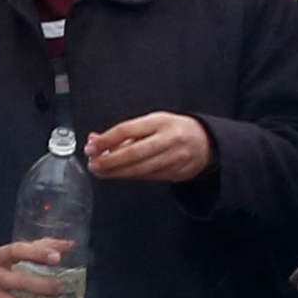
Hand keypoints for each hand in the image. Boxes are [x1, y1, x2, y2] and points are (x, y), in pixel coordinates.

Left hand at [87, 111, 212, 185]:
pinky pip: (148, 176)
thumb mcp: (152, 122)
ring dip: (116, 172)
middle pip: (133, 153)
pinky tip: (119, 174)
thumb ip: (124, 133)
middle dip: (109, 161)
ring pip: (140, 169)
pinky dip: (131, 176)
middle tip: (93, 164)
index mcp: (160, 121)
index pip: (127, 130)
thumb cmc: (173, 129)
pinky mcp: (176, 173)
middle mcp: (168, 139)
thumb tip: (95, 141)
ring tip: (100, 170)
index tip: (91, 147)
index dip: (106, 140)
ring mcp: (174, 158)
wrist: (206, 142)